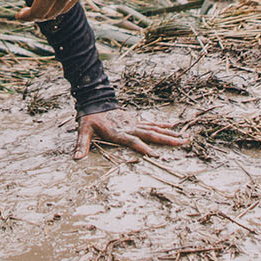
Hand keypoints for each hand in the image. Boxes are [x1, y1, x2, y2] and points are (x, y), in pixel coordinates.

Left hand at [7, 0, 120, 20]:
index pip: (38, 11)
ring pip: (63, 9)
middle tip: (27, 13)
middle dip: (37, 16)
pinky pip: (72, 1)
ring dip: (50, 12)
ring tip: (41, 7)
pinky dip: (62, 4)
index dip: (27, 16)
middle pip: (51, 14)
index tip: (18, 16)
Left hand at [75, 109, 190, 158]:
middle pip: (151, 134)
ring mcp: (134, 124)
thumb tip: (77, 158)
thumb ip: (81, 145)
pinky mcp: (135, 122)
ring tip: (184, 138)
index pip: (133, 141)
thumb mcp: (83, 130)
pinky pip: (151, 125)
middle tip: (182, 143)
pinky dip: (163, 126)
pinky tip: (173, 128)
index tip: (155, 155)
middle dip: (166, 140)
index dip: (143, 148)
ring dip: (169, 134)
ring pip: (154, 129)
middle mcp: (130, 128)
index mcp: (119, 132)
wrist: (95, 101)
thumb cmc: (89, 119)